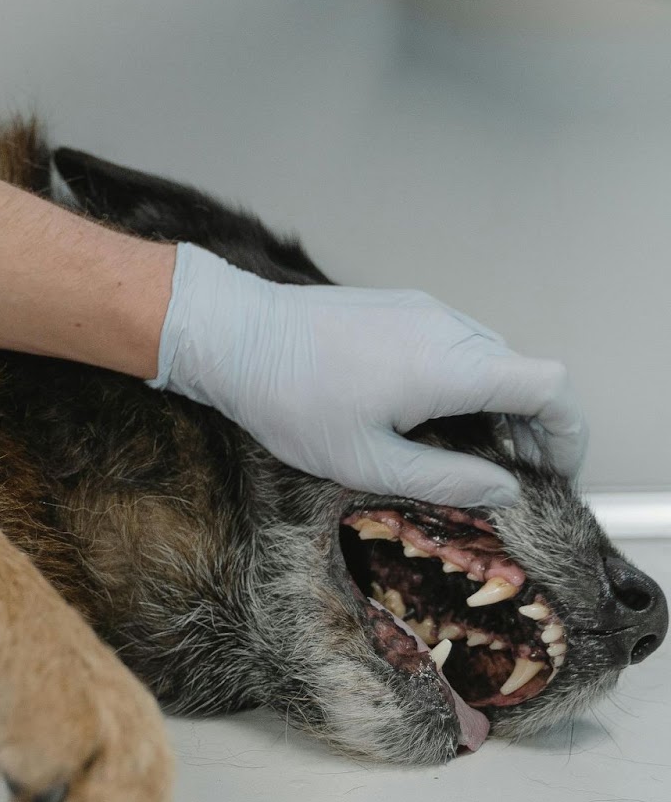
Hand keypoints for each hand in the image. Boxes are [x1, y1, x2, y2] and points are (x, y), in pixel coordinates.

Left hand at [151, 243, 586, 506]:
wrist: (234, 335)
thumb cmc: (288, 398)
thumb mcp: (367, 461)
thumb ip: (444, 480)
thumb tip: (504, 493)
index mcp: (453, 366)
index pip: (552, 388)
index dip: (568, 434)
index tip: (554, 473)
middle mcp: (451, 328)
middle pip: (525, 375)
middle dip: (530, 430)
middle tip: (504, 478)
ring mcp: (427, 311)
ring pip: (490, 359)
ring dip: (493, 407)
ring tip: (461, 455)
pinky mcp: (401, 308)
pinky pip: (455, 344)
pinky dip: (462, 383)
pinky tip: (424, 418)